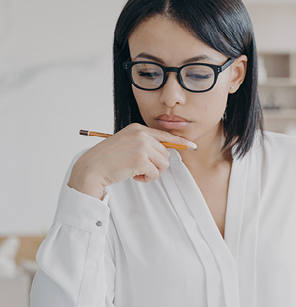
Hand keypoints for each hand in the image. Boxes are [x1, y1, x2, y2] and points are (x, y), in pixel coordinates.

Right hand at [68, 123, 195, 199]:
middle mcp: (141, 134)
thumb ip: (144, 144)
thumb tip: (165, 152)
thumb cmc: (108, 159)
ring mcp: (142, 145)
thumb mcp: (127, 144)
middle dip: (157, 165)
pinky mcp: (141, 158)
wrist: (92, 168)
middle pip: (166, 152)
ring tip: (136, 172)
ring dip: (153, 173)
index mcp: (138, 128)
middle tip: (141, 169)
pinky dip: (147, 178)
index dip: (180, 142)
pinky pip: (155, 173)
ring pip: (163, 163)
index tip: (192, 146)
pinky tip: (134, 176)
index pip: (165, 135)